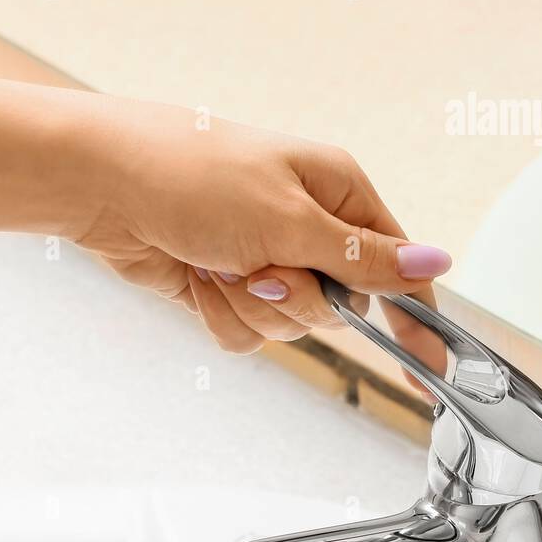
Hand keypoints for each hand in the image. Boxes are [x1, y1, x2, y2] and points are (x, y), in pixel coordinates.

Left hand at [77, 99, 451, 351]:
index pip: (395, 266)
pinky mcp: (227, 289)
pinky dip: (220, 315)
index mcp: (336, 194)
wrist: (106, 187)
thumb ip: (364, 258)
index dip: (414, 315)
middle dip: (298, 301)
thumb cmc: (194, 178)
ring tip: (218, 263)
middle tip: (262, 269)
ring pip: (288, 327)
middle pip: (337, 308)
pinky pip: (247, 334)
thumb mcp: (291, 220)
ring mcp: (264, 262)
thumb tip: (435, 264)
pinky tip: (197, 279)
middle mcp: (305, 228)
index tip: (431, 363)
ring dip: (251, 307)